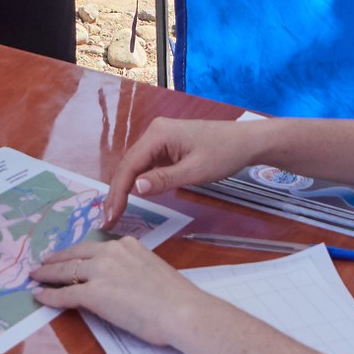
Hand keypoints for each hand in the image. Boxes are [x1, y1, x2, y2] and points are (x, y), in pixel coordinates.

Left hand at [32, 235, 208, 347]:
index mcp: (128, 245)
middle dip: (56, 260)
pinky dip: (50, 295)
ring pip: (65, 271)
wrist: (181, 311)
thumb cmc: (175, 298)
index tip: (67, 256)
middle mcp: (111, 252)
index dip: (77, 253)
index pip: (95, 248)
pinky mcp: (94, 294)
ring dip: (47, 274)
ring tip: (35, 276)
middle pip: (75, 255)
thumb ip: (132, 270)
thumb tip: (120, 283)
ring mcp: (101, 272)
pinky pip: (65, 294)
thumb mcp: (152, 270)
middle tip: (42, 263)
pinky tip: (40, 296)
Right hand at [102, 115, 271, 225]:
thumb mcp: (195, 171)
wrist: (246, 142)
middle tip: (107, 221)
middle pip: (128, 165)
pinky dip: (139, 182)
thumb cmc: (224, 154)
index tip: (109, 217)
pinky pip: (147, 165)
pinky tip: (133, 198)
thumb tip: (136, 188)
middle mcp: (154, 132)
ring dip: (125, 189)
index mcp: (158, 134)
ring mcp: (160, 138)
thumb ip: (164, 180)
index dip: (117, 193)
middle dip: (116, 193)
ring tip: (115, 213)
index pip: (129, 166)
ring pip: (136, 166)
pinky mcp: (167, 146)